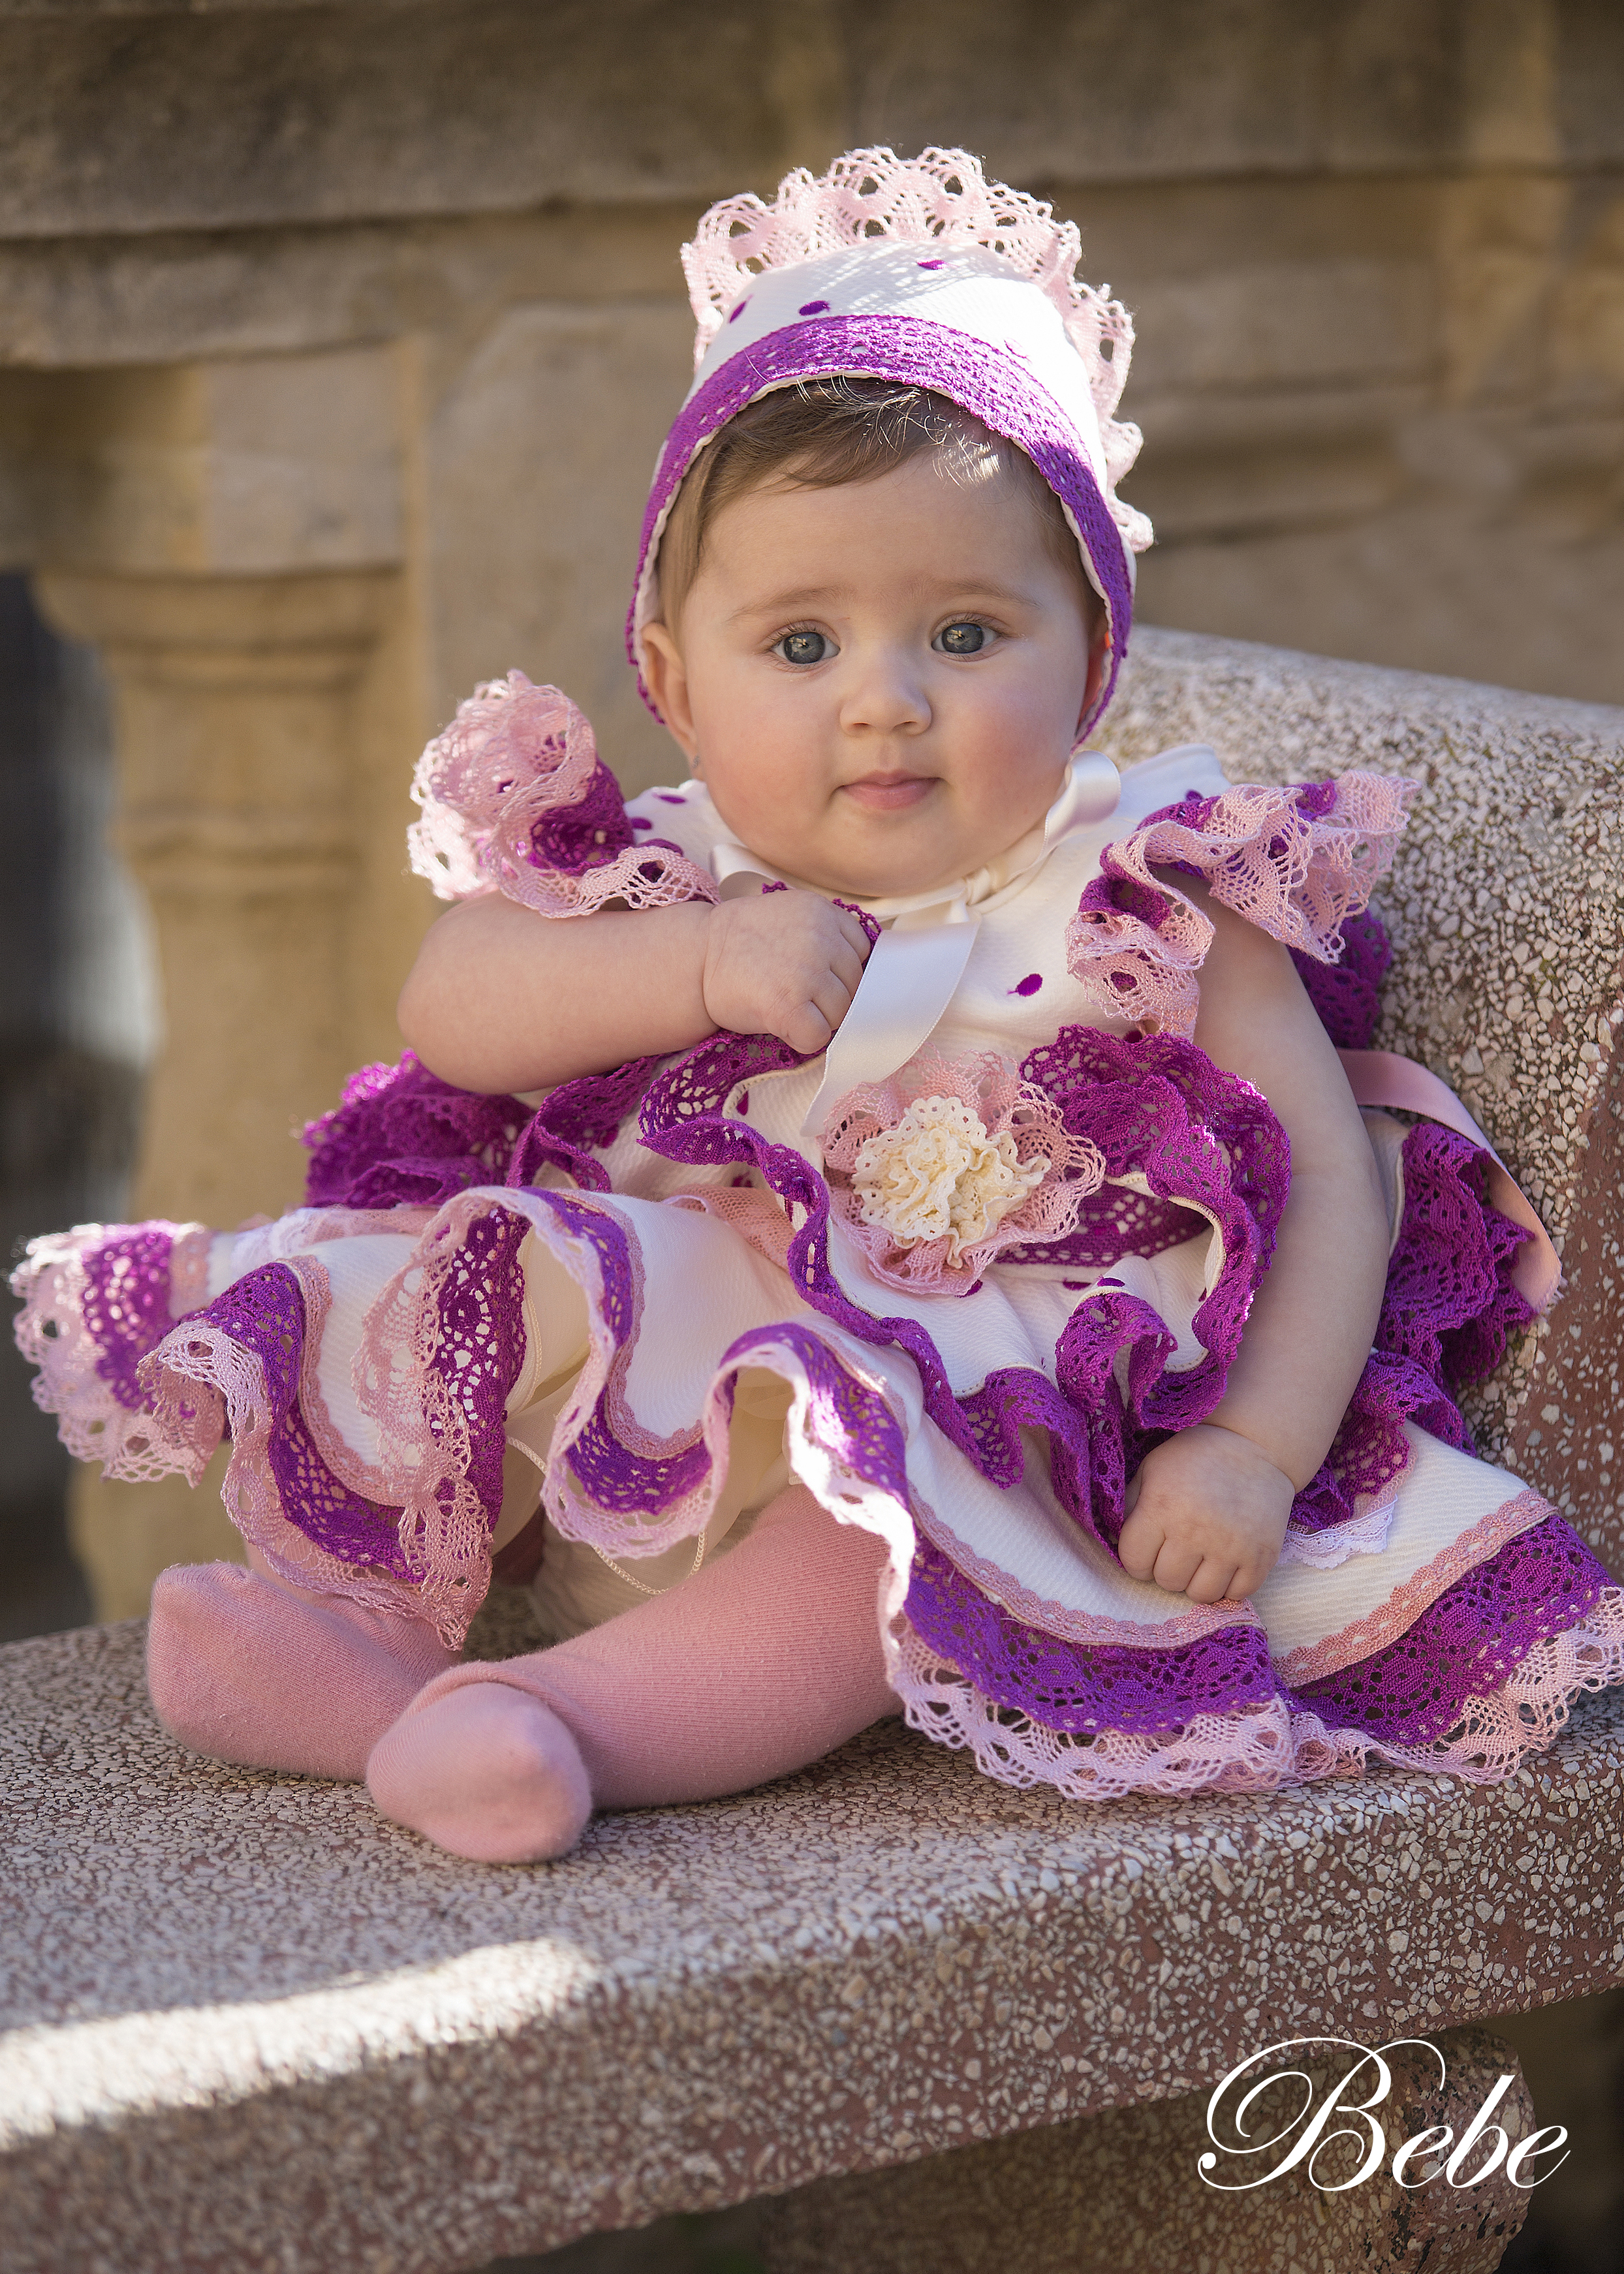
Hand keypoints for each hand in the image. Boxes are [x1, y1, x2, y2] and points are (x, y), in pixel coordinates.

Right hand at [700, 889, 872, 1054]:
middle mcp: (821, 938)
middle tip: (794, 992)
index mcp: (824, 911)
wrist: (694, 959)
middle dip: (830, 997)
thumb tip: (864, 972)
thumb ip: (826, 933)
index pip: (862, 953)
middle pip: (855, 986)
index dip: (839, 971)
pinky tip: (781, 1024)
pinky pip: (818, 1036)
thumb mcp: (790, 916)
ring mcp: (807, 972)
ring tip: (784, 1006)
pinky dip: (803, 1039)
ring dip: (817, 1018)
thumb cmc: (741, 944)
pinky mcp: (790, 1005)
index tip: (812, 974)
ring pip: (841, 1013)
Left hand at [1116, 1423, 1294, 1603]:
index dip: (1137, 1559)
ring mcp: (1232, 1546)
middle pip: (1167, 1581)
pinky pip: (1237, 1594)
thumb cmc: (1195, 1457)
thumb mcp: (1152, 1469)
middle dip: (1167, 1568)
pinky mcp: (1261, 1556)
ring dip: (1196, 1581)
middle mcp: (1195, 1531)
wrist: (1254, 1446)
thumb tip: (1116, 1542)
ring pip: (1201, 1594)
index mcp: (1162, 1507)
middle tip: (1178, 1548)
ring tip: (1201, 1557)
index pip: (1134, 1562)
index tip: (1148, 1547)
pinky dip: (1229, 1584)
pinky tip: (1226, 1561)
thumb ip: (1130, 1506)